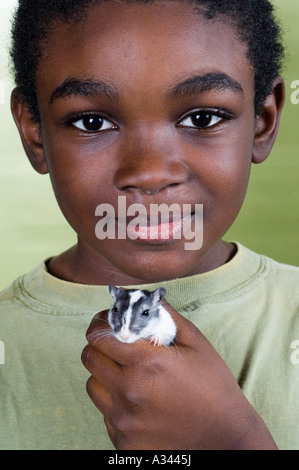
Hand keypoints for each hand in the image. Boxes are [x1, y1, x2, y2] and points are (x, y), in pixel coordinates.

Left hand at [81, 300, 277, 449]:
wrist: (226, 437)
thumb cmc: (214, 386)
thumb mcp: (196, 343)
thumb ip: (166, 316)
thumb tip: (145, 298)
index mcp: (146, 363)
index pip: (99, 336)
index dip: (101, 323)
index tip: (109, 321)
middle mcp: (130, 392)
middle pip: (90, 357)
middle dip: (101, 345)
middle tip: (118, 344)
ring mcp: (124, 421)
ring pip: (92, 385)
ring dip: (104, 374)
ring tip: (129, 374)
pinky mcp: (124, 442)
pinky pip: (105, 412)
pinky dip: (115, 402)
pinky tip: (139, 400)